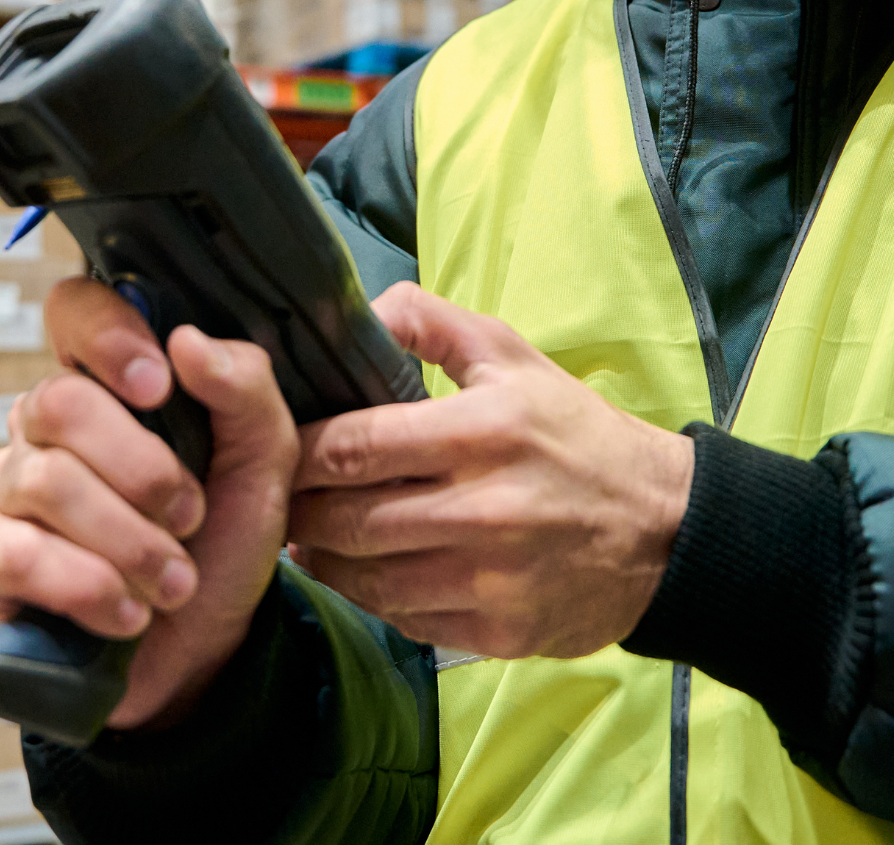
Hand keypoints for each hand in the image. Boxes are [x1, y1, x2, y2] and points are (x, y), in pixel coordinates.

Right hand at [0, 277, 299, 729]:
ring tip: (174, 584)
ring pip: (46, 481)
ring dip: (130, 543)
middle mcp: (44, 425)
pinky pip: (14, 551)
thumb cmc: (224, 544)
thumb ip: (245, 391)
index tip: (157, 386)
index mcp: (108, 384)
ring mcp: (7, 487)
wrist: (205, 655)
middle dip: (143, 471)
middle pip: (60, 403)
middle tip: (190, 518)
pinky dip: (86, 586)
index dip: (106, 336)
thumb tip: (186, 340)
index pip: (72, 310)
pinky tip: (126, 616)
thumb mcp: (265, 465)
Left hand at [288, 282, 694, 659]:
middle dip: (297, 507)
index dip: (299, 451)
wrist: (668, 530)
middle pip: (346, 519)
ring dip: (322, 556)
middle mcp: (485, 509)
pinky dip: (369, 595)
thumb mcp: (510, 356)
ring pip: (365, 577)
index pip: (354, 446)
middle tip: (277, 493)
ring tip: (307, 532)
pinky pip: (402, 619)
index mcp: (483, 432)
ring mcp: (491, 579)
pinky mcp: (498, 631)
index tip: (278, 444)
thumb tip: (357, 314)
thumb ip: (428, 322)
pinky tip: (360, 570)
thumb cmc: (574, 433)